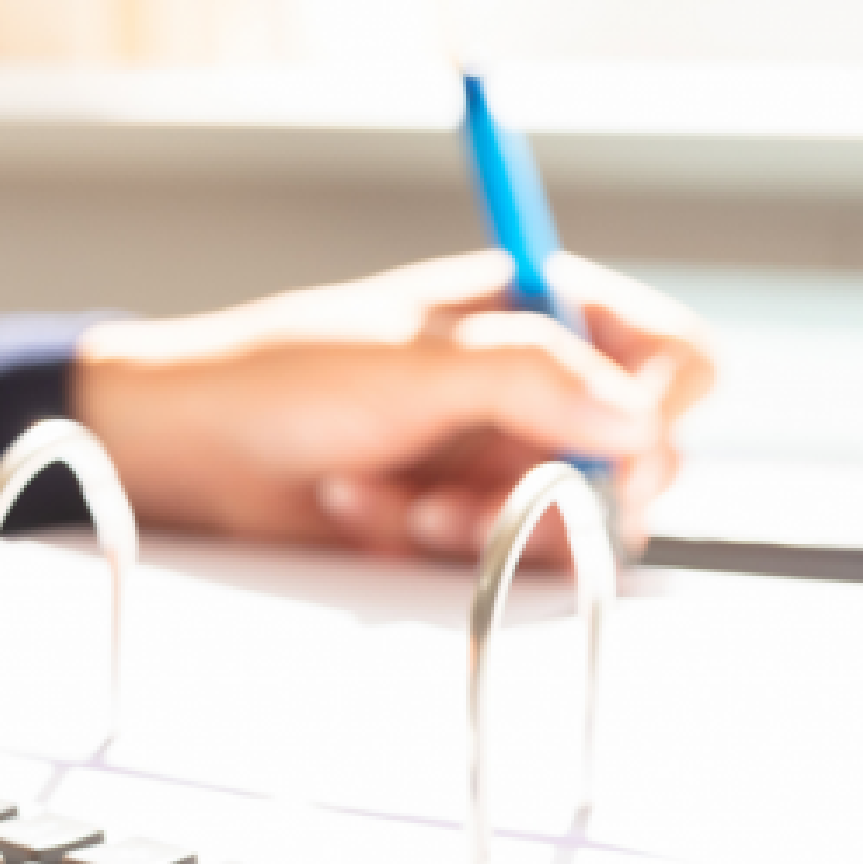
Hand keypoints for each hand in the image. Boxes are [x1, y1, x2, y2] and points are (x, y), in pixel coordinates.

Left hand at [70, 252, 714, 557]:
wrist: (188, 448)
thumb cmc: (282, 376)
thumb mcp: (412, 365)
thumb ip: (528, 380)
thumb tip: (634, 419)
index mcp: (542, 307)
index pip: (674, 356)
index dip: (658, 407)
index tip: (610, 444)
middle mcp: (541, 381)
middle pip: (642, 457)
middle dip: (556, 485)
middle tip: (474, 493)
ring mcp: (508, 454)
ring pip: (579, 519)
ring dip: (489, 521)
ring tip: (400, 501)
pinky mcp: (471, 516)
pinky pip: (512, 556)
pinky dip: (446, 545)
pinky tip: (371, 512)